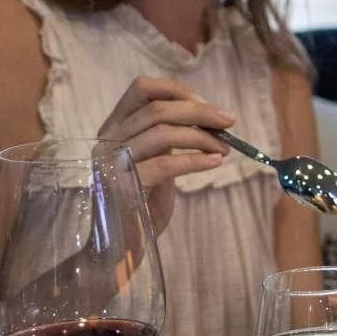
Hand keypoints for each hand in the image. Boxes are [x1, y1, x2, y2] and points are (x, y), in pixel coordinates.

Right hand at [96, 74, 232, 231]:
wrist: (119, 247)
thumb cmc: (140, 203)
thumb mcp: (154, 161)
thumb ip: (168, 137)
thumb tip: (209, 117)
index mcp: (113, 127)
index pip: (142, 88)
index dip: (178, 91)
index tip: (206, 105)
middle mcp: (108, 140)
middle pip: (157, 109)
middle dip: (199, 112)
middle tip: (228, 122)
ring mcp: (112, 163)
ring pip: (162, 133)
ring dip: (202, 137)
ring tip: (224, 148)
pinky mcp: (124, 187)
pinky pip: (166, 164)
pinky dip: (196, 160)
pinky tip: (214, 162)